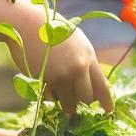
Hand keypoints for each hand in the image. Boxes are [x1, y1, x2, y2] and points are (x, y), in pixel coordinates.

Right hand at [6, 1, 113, 118]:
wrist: (27, 25)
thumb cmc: (52, 31)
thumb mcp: (76, 43)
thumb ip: (85, 62)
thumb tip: (94, 85)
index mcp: (88, 57)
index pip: (102, 86)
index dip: (106, 101)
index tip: (108, 111)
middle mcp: (78, 68)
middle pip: (87, 99)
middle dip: (82, 102)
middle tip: (76, 100)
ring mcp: (61, 75)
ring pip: (69, 103)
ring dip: (66, 103)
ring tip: (60, 92)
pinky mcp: (45, 81)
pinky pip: (52, 98)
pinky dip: (51, 96)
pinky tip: (47, 82)